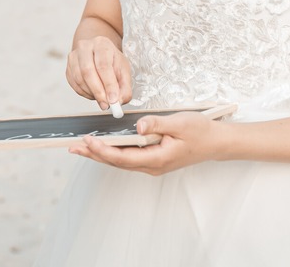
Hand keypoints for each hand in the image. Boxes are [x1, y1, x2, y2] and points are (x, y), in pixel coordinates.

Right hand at [65, 36, 131, 109]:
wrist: (98, 53)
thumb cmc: (111, 60)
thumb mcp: (124, 70)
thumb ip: (125, 87)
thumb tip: (119, 101)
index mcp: (102, 44)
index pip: (103, 65)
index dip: (108, 84)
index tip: (113, 99)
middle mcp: (85, 47)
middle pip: (88, 71)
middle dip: (98, 92)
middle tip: (106, 104)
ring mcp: (74, 56)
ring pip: (79, 79)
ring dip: (91, 93)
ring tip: (102, 97)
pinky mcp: (68, 67)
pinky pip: (74, 84)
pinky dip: (84, 93)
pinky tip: (93, 93)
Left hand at [68, 111, 224, 174]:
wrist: (216, 142)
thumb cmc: (200, 131)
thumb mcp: (180, 123)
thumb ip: (157, 124)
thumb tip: (137, 126)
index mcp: (157, 159)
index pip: (123, 157)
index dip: (103, 150)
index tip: (88, 141)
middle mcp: (151, 166)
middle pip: (116, 162)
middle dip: (94, 154)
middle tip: (73, 147)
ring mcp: (151, 164)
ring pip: (120, 161)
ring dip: (100, 154)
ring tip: (80, 147)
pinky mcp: (152, 159)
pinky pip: (127, 157)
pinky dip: (111, 151)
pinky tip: (102, 146)